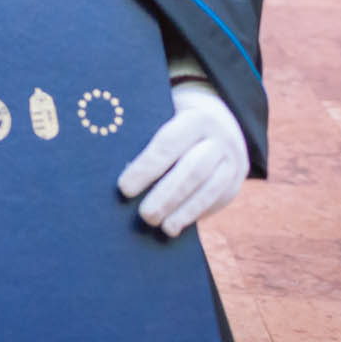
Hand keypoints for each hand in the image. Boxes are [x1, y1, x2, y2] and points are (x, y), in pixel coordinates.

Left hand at [117, 81, 248, 237]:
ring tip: (162, 227)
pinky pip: (218, 199)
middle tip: (144, 215)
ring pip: (209, 188)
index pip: (169, 143)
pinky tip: (177, 225)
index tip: (124, 188)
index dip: (146, 167)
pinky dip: (196, 213)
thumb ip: (143, 132)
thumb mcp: (161, 114)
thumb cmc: (172, 119)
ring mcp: (232, 159)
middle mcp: (218, 137)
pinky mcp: (237, 179)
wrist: (220, 118)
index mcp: (195, 117)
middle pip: (193, 169)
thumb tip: (104, 161)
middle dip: (167, 195)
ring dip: (184, 211)